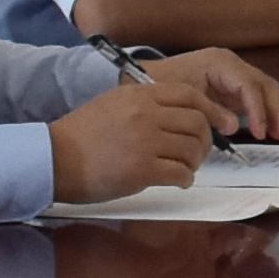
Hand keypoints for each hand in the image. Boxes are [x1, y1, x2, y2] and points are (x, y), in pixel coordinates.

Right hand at [48, 73, 218, 201]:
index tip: (223, 123)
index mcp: (139, 96)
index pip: (190, 96)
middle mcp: (146, 115)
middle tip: (198, 153)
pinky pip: (180, 173)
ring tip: (185, 169)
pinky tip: (178, 181)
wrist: (54, 158)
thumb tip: (178, 116)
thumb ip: (144, 106)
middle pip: (197, 123)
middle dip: (205, 141)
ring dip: (194, 162)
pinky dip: (185, 179)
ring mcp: (146, 142)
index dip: (211, 110)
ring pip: (192, 150)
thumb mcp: (113, 105)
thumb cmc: (81, 134)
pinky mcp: (143, 170)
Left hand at [140, 45, 278, 140]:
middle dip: (278, 109)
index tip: (259, 131)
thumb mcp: (179, 96)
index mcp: (218, 63)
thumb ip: (207, 110)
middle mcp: (231, 66)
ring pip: (266, 91)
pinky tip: (275, 130)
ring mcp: (234, 77)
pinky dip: (268, 114)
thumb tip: (233, 125)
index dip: (257, 108)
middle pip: (264, 84)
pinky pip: (258, 100)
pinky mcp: (232, 90)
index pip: (248, 84)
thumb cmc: (157, 84)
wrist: (140, 80)